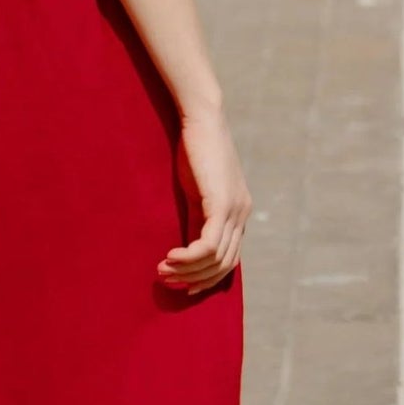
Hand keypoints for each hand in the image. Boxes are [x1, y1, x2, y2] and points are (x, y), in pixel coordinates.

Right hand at [157, 107, 250, 296]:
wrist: (201, 117)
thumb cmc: (194, 148)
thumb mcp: (196, 190)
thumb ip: (197, 216)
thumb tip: (188, 246)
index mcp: (239, 212)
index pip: (230, 259)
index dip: (206, 278)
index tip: (182, 286)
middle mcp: (242, 214)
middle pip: (224, 265)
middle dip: (194, 279)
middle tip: (165, 280)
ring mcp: (235, 211)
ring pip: (217, 260)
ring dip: (187, 271)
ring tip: (161, 270)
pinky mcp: (222, 204)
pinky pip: (209, 245)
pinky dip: (189, 258)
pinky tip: (169, 257)